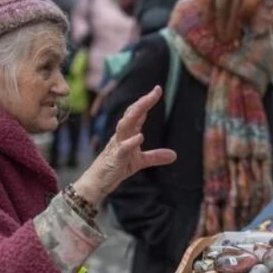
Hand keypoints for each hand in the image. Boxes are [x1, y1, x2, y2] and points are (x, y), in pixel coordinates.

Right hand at [73, 86, 176, 204]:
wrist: (97, 182)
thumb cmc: (116, 168)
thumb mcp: (140, 162)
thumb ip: (155, 156)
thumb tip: (174, 155)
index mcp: (128, 133)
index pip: (138, 114)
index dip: (147, 101)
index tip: (157, 89)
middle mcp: (122, 135)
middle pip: (131, 114)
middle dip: (143, 102)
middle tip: (155, 91)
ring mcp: (117, 145)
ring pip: (124, 125)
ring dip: (135, 114)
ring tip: (146, 103)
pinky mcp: (115, 158)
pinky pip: (122, 148)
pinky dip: (131, 142)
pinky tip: (140, 136)